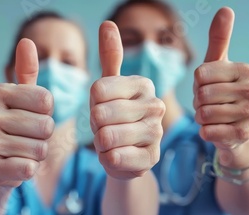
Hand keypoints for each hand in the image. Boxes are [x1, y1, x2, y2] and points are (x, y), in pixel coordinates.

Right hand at [0, 39, 53, 186]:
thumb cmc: (17, 126)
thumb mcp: (23, 98)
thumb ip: (27, 71)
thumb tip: (27, 41)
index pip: (47, 100)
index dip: (47, 112)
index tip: (31, 115)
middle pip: (45, 126)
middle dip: (44, 136)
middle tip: (27, 137)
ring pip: (40, 149)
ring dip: (37, 154)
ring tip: (21, 150)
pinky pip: (29, 168)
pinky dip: (29, 169)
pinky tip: (15, 165)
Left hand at [91, 21, 163, 179]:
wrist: (123, 155)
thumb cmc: (113, 117)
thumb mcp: (108, 87)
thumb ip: (109, 56)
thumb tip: (108, 23)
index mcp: (143, 84)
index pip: (98, 89)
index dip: (92, 102)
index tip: (102, 107)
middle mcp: (155, 105)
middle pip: (101, 113)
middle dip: (94, 125)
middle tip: (104, 128)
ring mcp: (156, 134)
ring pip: (107, 136)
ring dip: (100, 143)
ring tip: (110, 142)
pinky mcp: (151, 159)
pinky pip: (114, 158)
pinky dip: (107, 159)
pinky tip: (116, 156)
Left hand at [193, 7, 248, 149]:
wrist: (233, 132)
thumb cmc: (220, 92)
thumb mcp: (217, 66)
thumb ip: (219, 40)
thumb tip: (225, 9)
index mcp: (247, 71)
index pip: (200, 73)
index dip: (197, 83)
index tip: (209, 87)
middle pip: (202, 93)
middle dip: (198, 101)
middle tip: (209, 104)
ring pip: (203, 113)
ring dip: (200, 117)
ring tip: (213, 116)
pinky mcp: (243, 136)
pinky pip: (207, 131)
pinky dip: (204, 132)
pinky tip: (215, 130)